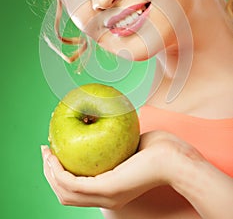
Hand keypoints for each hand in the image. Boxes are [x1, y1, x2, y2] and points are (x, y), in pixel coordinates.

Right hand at [41, 131, 188, 208]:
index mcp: (111, 190)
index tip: (54, 155)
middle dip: (50, 173)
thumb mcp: (130, 146)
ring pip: (64, 191)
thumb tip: (101, 127)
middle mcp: (105, 197)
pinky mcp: (107, 187)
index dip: (61, 175)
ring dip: (50, 172)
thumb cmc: (160, 150)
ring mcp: (105, 195)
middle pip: (65, 194)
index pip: (78, 190)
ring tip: (46, 153)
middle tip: (46, 152)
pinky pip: (72, 183)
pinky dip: (58, 171)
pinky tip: (53, 156)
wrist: (177, 159)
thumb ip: (114, 144)